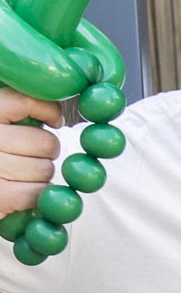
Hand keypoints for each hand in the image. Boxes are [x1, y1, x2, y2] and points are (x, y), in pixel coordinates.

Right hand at [0, 87, 62, 215]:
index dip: (50, 111)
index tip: (55, 121)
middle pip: (44, 141)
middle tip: (31, 156)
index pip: (25, 100)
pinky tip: (19, 193)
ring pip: (44, 169)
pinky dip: (35, 195)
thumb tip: (62, 96)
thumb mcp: (5, 125)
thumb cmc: (0, 157)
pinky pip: (37, 192)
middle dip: (47, 152)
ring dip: (40, 176)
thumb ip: (21, 111)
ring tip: (19, 175)